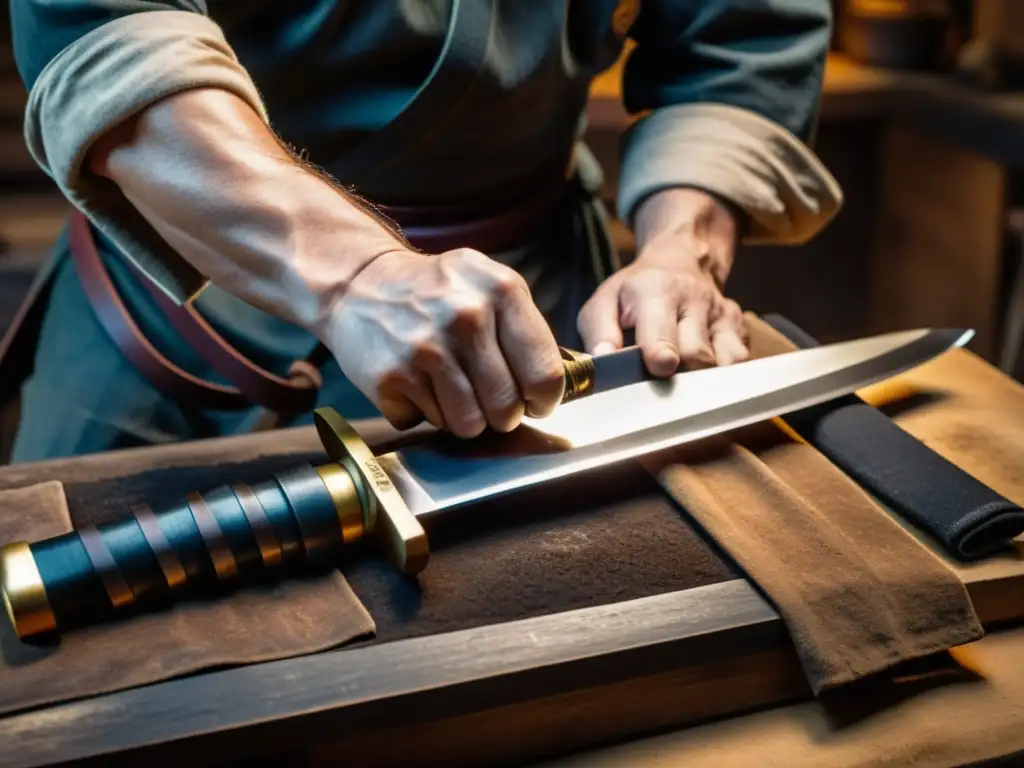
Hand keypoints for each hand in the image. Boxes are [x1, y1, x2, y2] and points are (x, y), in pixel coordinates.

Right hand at [324, 248, 564, 436]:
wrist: (362, 283)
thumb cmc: (437, 292)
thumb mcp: (489, 285)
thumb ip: (525, 329)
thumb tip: (557, 388)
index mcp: (502, 291)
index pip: (545, 374)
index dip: (544, 400)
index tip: (534, 402)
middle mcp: (467, 317)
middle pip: (508, 408)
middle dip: (501, 413)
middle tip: (486, 397)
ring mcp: (426, 348)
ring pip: (471, 425)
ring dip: (463, 417)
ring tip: (449, 386)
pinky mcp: (392, 376)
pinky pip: (430, 423)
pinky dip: (426, 412)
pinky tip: (417, 382)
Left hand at [577, 188, 749, 376]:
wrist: (678, 263)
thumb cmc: (634, 293)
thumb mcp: (605, 302)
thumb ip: (599, 332)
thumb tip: (603, 360)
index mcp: (657, 291)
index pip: (664, 332)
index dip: (661, 355)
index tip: (657, 369)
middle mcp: (695, 299)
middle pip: (696, 355)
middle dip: (678, 377)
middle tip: (660, 382)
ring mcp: (722, 313)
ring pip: (723, 364)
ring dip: (701, 381)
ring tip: (681, 378)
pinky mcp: (739, 327)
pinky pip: (739, 364)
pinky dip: (722, 377)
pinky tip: (702, 372)